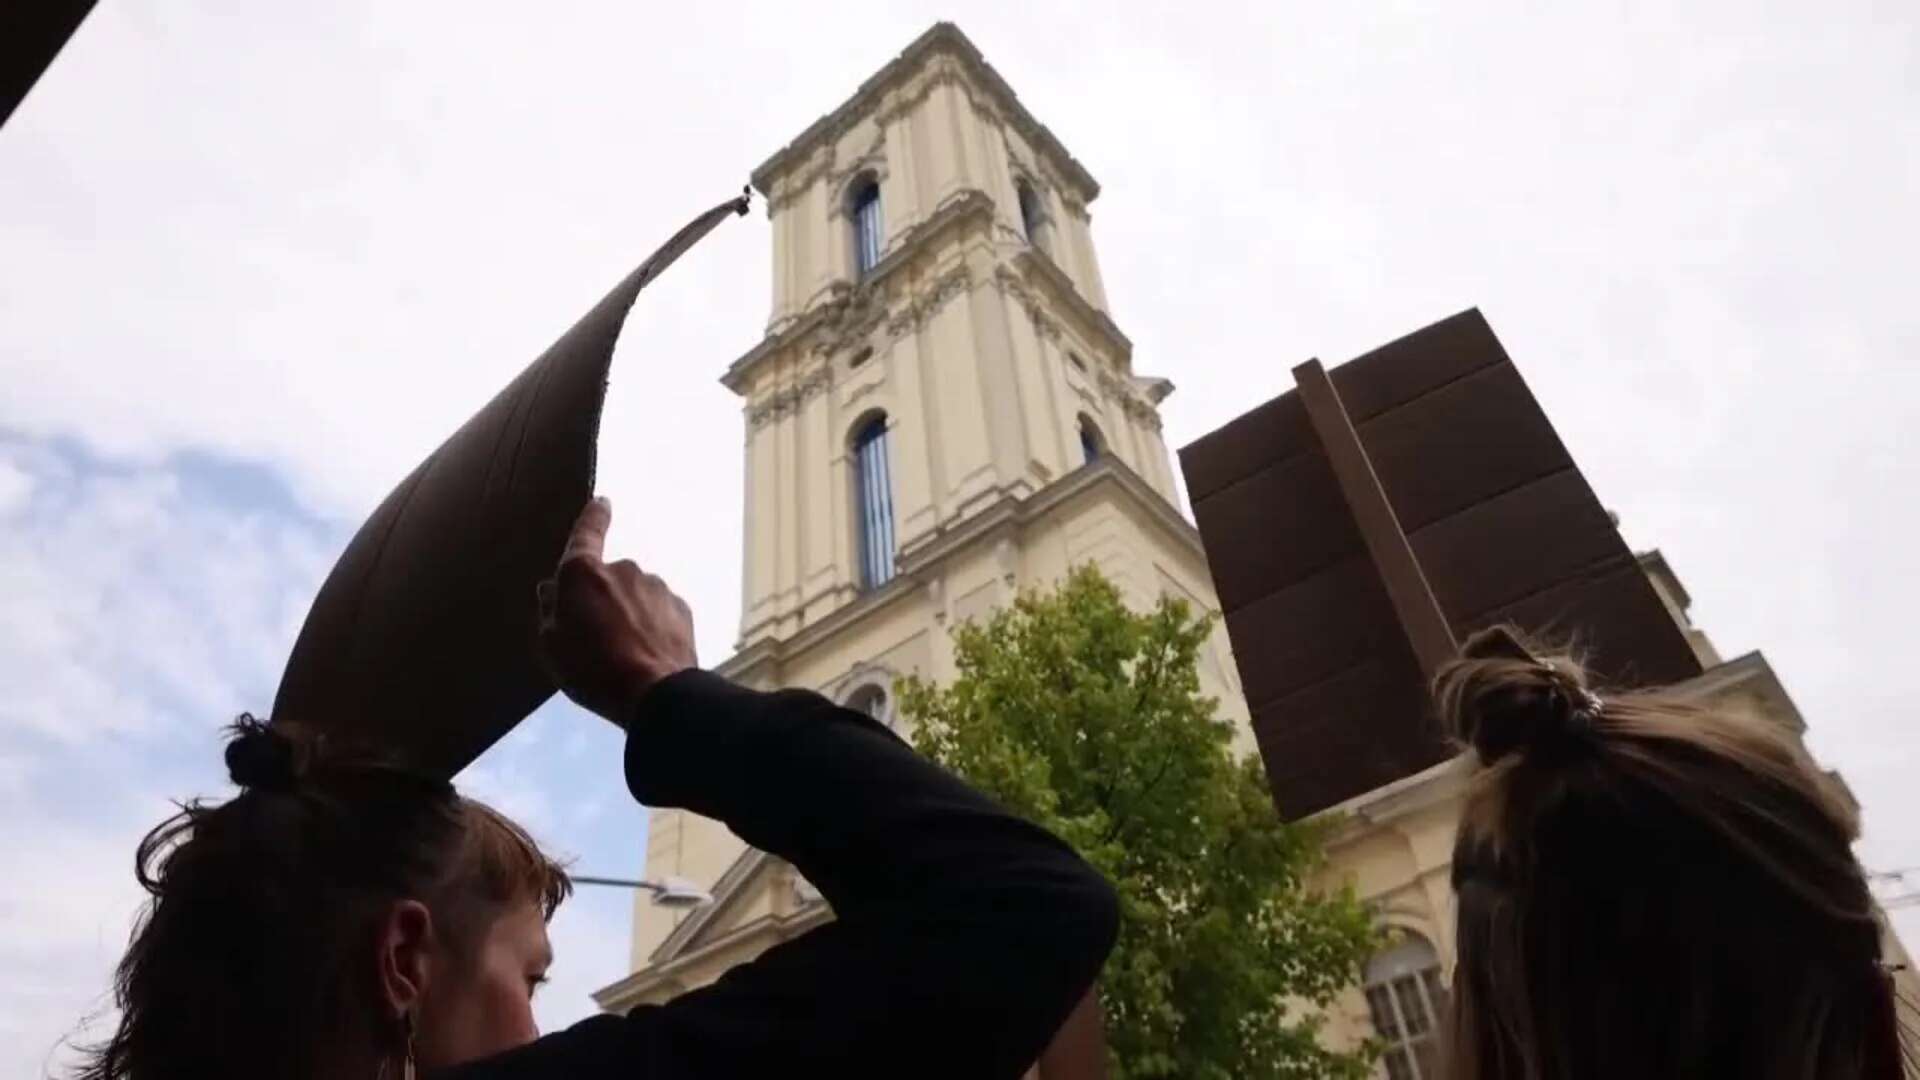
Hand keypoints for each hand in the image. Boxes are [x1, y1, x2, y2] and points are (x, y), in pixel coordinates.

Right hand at [537, 497, 696, 722]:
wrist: (655, 692)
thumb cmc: (592, 670)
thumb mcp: (552, 644)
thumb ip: (551, 610)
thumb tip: (552, 588)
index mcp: (584, 573)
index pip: (587, 532)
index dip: (592, 517)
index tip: (601, 502)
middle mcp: (624, 569)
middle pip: (607, 578)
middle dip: (602, 600)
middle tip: (595, 639)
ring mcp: (656, 586)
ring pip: (635, 596)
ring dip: (629, 615)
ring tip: (623, 654)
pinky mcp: (680, 607)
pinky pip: (658, 612)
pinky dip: (651, 626)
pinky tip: (646, 654)